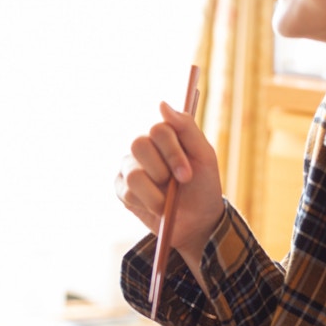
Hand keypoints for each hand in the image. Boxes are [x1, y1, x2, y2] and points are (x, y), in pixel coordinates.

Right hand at [115, 102, 226, 264]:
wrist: (197, 221)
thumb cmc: (203, 186)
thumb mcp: (204, 156)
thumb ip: (186, 127)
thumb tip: (161, 104)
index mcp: (164, 136)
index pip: (158, 130)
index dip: (172, 152)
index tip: (186, 175)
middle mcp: (143, 148)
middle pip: (138, 144)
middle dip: (161, 170)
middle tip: (177, 186)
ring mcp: (129, 168)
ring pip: (133, 174)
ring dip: (155, 194)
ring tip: (167, 203)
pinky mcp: (121, 190)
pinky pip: (127, 193)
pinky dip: (146, 204)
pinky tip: (156, 207)